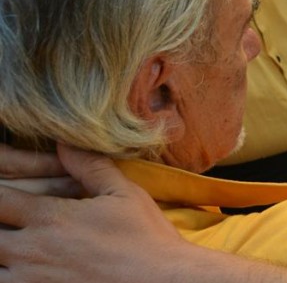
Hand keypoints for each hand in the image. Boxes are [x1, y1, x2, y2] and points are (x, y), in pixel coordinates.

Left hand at [0, 145, 183, 282]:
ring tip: (12, 247)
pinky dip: (9, 276)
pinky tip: (24, 270)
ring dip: (0, 254)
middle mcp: (32, 251)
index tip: (4, 188)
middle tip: (9, 218)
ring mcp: (32, 280)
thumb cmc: (147, 238)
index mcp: (50, 218)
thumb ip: (90, 167)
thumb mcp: (124, 194)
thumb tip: (64, 142)